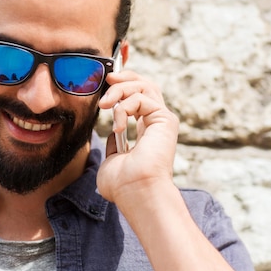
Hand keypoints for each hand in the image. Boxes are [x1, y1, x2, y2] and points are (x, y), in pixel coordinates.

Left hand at [96, 69, 178, 203]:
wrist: (136, 193)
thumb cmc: (123, 185)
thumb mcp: (111, 160)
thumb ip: (113, 144)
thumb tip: (113, 134)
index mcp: (147, 131)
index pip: (140, 97)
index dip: (124, 86)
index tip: (105, 85)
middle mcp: (158, 123)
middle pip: (146, 84)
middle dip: (125, 77)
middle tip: (107, 79)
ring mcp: (163, 120)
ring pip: (144, 86)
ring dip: (120, 90)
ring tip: (105, 104)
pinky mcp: (165, 119)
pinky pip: (141, 98)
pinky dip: (123, 108)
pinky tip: (118, 127)